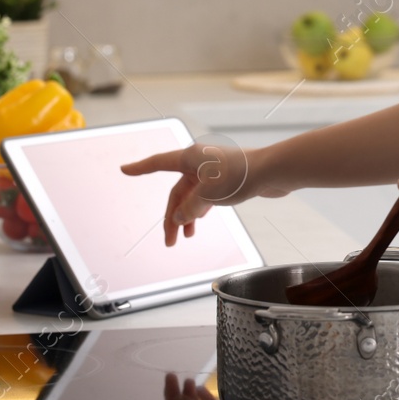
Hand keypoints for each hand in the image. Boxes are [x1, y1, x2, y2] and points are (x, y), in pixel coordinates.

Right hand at [120, 139, 286, 246]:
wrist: (273, 171)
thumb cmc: (241, 175)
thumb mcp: (208, 195)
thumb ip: (190, 208)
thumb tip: (180, 219)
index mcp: (190, 158)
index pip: (158, 163)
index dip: (140, 168)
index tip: (124, 169)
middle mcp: (199, 162)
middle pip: (177, 191)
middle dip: (172, 217)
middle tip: (169, 241)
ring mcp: (213, 171)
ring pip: (191, 196)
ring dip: (186, 217)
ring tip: (185, 237)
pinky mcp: (226, 181)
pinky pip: (205, 197)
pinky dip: (199, 211)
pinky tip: (198, 223)